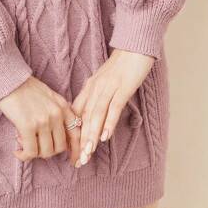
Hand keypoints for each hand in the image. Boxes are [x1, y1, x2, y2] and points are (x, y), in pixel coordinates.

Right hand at [0, 75, 82, 165]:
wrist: (9, 79)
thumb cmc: (25, 89)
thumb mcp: (49, 97)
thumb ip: (57, 113)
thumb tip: (56, 136)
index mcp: (63, 107)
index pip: (76, 134)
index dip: (76, 151)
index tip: (73, 162)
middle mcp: (56, 115)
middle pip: (60, 147)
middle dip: (47, 152)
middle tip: (35, 147)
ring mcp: (44, 121)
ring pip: (46, 152)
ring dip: (34, 153)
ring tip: (23, 144)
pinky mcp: (28, 126)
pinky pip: (30, 151)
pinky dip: (24, 155)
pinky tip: (17, 151)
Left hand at [71, 48, 154, 167]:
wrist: (134, 46)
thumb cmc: (121, 66)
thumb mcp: (105, 82)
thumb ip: (97, 97)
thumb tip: (93, 118)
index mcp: (89, 88)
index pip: (78, 114)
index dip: (74, 135)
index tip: (72, 153)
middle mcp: (95, 88)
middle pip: (85, 118)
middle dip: (81, 141)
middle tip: (79, 161)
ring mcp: (108, 88)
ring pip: (96, 115)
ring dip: (91, 136)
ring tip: (88, 154)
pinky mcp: (122, 87)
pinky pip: (114, 107)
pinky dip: (109, 122)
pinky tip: (105, 136)